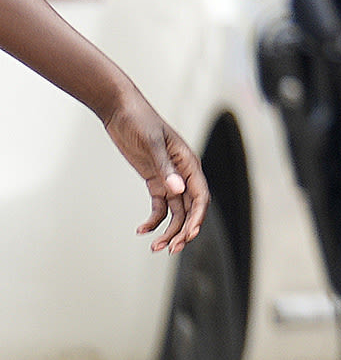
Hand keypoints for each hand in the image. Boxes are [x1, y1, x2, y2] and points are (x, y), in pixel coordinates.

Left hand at [101, 91, 205, 252]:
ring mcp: (169, 178)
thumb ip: (165, 168)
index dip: (197, 217)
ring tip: (155, 247)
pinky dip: (153, 221)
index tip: (188, 235)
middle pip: (190, 208)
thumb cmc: (140, 121)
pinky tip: (141, 230)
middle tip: (170, 249)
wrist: (121, 111)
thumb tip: (178, 190)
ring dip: (169, 230)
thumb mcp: (152, 144)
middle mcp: (183, 173)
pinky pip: (159, 207)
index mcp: (189, 163)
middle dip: (183, 230)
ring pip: (176, 212)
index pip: (200, 196)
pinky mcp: (154, 181)